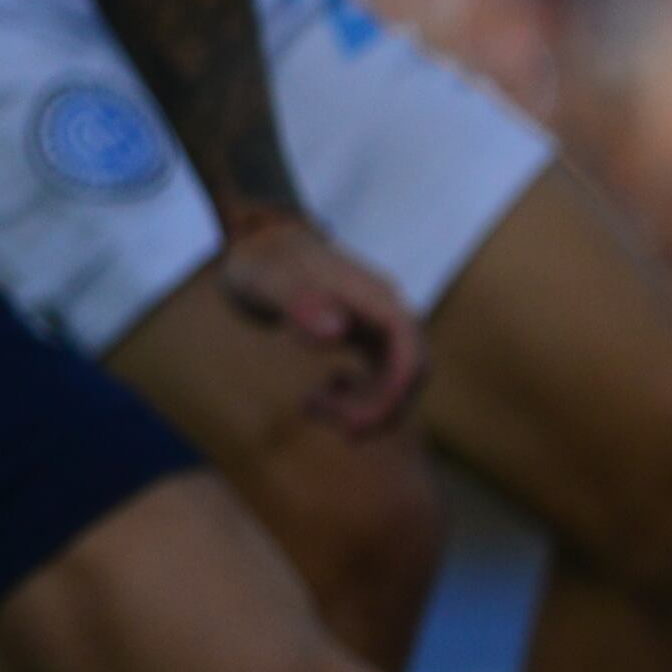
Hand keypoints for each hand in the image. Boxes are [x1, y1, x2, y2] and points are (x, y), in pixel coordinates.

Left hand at [214, 210, 420, 434]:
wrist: (261, 241)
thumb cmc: (261, 260)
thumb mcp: (267, 279)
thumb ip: (301, 302)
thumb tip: (336, 334)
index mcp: (373, 298)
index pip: (409, 349)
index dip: (397, 390)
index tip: (362, 421)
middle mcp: (385, 312)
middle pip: (411, 372)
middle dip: (383, 409)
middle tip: (341, 431)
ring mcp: (377, 325)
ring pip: (397, 380)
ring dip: (366, 408)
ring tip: (312, 408)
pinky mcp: (364, 336)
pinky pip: (379, 378)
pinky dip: (354, 399)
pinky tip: (315, 398)